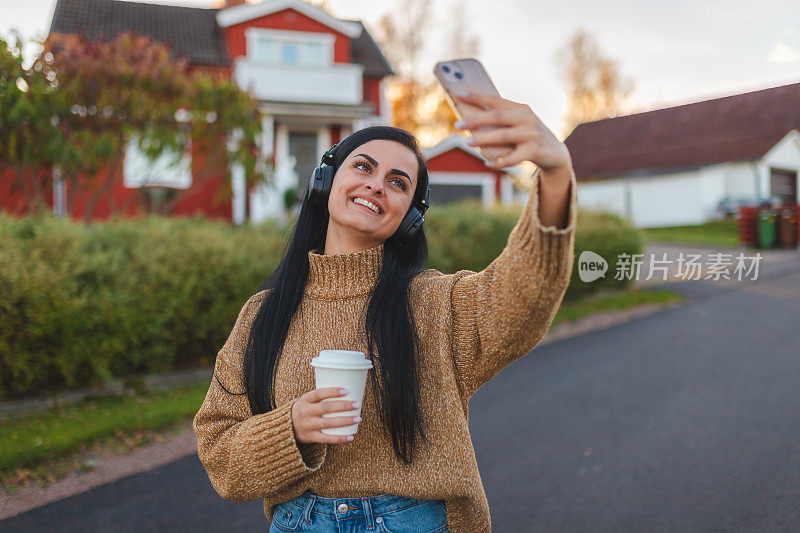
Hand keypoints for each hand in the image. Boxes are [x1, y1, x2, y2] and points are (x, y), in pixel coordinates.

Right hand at [291, 387, 359, 444]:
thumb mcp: (307, 400)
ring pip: (328, 423)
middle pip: (326, 408)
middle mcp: (305, 412)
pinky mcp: (310, 437)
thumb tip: (347, 390)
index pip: (318, 393)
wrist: (286, 426)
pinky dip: (340, 438)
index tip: (346, 390)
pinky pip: (326, 439)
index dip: (332, 391)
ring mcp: (307, 425)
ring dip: (345, 421)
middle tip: (357, 404)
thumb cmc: (304, 409)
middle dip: (343, 406)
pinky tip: (351, 437)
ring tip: (358, 418)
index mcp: (304, 400)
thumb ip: (321, 396)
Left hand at [455, 93, 572, 173]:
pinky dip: (498, 162)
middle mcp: (527, 118)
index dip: (477, 97)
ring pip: (503, 136)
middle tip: (457, 124)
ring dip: (483, 139)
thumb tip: (471, 122)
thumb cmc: (529, 137)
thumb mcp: (519, 124)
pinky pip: (512, 158)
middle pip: (497, 117)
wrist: (556, 153)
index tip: (459, 94)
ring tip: (467, 142)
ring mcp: (531, 134)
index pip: (496, 100)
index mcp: (521, 108)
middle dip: (476, 119)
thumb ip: (501, 121)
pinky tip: (487, 163)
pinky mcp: (535, 151)